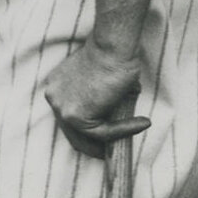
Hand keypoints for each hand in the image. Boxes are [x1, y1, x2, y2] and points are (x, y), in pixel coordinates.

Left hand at [43, 41, 150, 158]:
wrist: (111, 45)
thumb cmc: (109, 54)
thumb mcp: (98, 79)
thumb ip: (99, 99)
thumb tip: (118, 114)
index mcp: (56, 87)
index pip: (68, 118)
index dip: (85, 131)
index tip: (102, 139)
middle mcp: (54, 99)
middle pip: (72, 133)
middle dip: (93, 146)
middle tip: (110, 151)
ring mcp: (63, 109)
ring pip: (89, 136)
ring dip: (112, 141)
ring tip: (131, 137)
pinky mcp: (78, 117)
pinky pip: (105, 132)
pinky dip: (126, 130)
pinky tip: (143, 123)